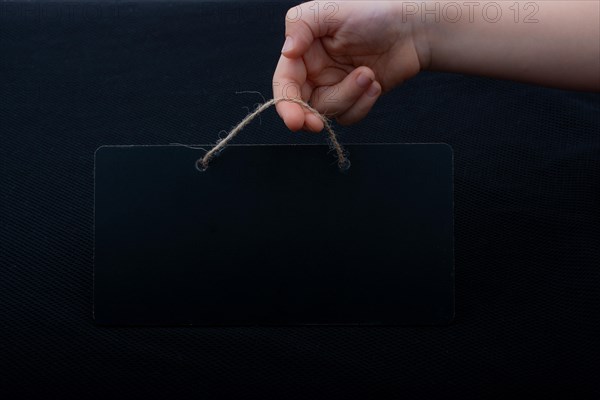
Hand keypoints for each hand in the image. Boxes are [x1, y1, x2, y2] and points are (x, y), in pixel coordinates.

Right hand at [272, 1, 426, 131]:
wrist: (412, 30)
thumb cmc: (374, 13)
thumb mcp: (330, 10)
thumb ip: (300, 24)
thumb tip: (287, 51)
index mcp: (304, 52)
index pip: (285, 82)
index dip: (286, 103)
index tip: (295, 120)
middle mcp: (315, 72)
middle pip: (300, 105)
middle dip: (308, 117)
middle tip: (316, 124)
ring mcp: (334, 87)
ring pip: (328, 112)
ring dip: (349, 97)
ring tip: (368, 75)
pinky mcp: (353, 99)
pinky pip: (348, 116)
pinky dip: (363, 103)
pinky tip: (375, 83)